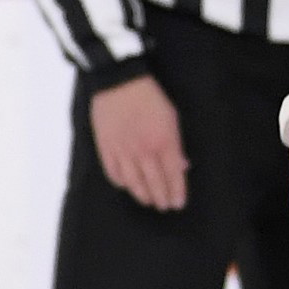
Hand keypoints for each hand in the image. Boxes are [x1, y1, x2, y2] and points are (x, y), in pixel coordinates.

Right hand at [88, 73, 188, 211]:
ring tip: (148, 201)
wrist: (119, 81)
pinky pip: (114, 173)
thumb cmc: (150, 97)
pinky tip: (127, 185)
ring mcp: (123, 151)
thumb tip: (182, 165)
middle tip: (164, 207)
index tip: (178, 203)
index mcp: (164, 141)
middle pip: (154, 183)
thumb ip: (176, 144)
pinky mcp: (106, 148)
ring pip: (134, 183)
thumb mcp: (172, 117)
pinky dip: (121, 183)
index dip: (177, 192)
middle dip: (161, 198)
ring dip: (143, 195)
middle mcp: (144, 151)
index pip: (173, 175)